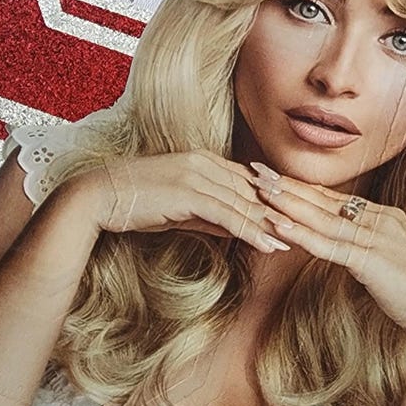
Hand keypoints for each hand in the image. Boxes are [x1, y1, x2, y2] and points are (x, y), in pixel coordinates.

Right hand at [67, 151, 292, 253]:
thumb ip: (211, 216)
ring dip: (271, 223)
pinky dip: (251, 230)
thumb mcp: (181, 211)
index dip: (272, 201)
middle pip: (252, 190)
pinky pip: (228, 213)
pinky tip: (267, 244)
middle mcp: (205, 163)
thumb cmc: (136, 204)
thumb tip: (237, 229)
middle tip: (307, 231)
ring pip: (244, 202)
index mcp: (204, 161)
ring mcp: (197, 175)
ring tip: (295, 242)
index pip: (248, 182)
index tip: (294, 218)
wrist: (98, 197)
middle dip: (280, 212)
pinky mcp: (188, 191)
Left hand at [250, 166, 405, 343]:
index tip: (276, 176)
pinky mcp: (370, 260)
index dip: (304, 187)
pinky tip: (279, 225)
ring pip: (323, 219)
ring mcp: (376, 238)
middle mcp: (381, 220)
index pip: (335, 199)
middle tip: (256, 171)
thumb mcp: (390, 262)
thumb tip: (342, 250)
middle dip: (288, 185)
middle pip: (325, 200)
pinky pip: (329, 245)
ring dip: (288, 203)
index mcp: (386, 217)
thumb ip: (366, 250)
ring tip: (259, 191)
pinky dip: (302, 234)